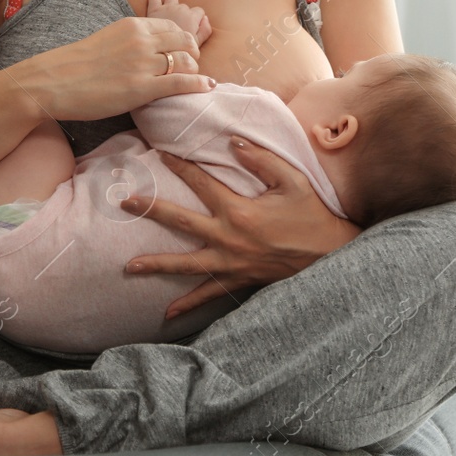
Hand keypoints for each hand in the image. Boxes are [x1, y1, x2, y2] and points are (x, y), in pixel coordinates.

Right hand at [9, 16, 213, 122]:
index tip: (185, 49)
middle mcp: (141, 41)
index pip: (171, 26)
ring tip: (197, 77)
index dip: (183, 38)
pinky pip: (181, 82)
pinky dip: (199, 83)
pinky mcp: (142, 88)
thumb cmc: (76, 65)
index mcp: (132, 25)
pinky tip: (208, 86)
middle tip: (193, 64)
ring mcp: (143, 64)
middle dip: (193, 53)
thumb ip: (130, 39)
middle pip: (184, 41)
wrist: (54, 82)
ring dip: (195, 69)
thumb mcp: (107, 38)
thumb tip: (147, 46)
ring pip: (185, 61)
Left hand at [121, 138, 361, 317]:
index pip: (201, 182)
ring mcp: (231, 263)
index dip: (180, 166)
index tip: (160, 153)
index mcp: (239, 210)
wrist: (331, 256)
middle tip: (125, 202)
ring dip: (156, 264)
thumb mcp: (293, 180)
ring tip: (129, 267)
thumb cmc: (313, 215)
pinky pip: (208, 295)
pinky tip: (167, 314)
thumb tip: (233, 141)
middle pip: (180, 221)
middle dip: (150, 210)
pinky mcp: (238, 280)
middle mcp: (228, 238)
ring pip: (185, 265)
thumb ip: (261, 159)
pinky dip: (188, 305)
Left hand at [145, 0, 212, 45]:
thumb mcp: (197, 44)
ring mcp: (167, 7)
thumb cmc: (180, 50)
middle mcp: (181, 9)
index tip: (191, 28)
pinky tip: (156, 8)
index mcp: (192, 17)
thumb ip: (205, 30)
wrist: (160, 51)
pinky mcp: (154, 8)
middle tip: (178, 27)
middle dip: (183, 14)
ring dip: (171, 6)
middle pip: (185, 7)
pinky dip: (155, 0)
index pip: (199, 11)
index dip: (197, 20)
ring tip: (168, 17)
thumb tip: (205, 19)